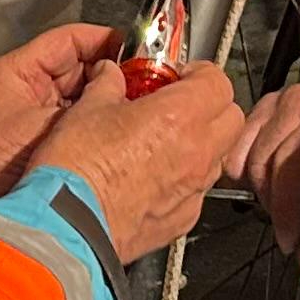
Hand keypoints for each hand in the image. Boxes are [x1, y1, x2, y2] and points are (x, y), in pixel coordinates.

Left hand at [0, 21, 119, 232]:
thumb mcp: (37, 124)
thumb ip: (78, 105)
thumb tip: (115, 92)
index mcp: (19, 71)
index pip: (69, 40)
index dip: (103, 40)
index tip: (134, 47)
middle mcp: (28, 89)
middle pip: (79, 68)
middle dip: (110, 74)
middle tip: (144, 82)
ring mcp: (35, 115)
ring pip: (81, 97)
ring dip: (105, 102)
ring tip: (135, 106)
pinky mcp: (42, 141)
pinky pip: (76, 124)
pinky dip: (96, 126)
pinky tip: (115, 132)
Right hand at [31, 60, 243, 262]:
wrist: (67, 226)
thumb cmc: (77, 171)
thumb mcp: (87, 109)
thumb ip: (107, 85)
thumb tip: (109, 75)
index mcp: (179, 116)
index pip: (218, 80)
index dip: (199, 73)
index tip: (177, 75)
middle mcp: (197, 152)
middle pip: (232, 117)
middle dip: (210, 105)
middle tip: (178, 103)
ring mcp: (194, 190)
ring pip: (218, 156)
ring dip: (202, 142)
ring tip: (164, 140)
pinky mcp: (184, 219)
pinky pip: (198, 190)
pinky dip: (186, 179)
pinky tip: (154, 176)